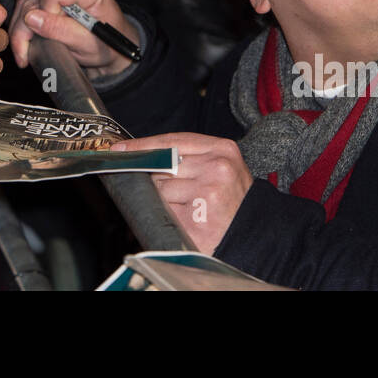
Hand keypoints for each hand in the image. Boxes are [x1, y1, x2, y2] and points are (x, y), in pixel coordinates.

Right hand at [9, 0, 134, 78]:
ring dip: (20, 25)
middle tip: (25, 53)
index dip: (46, 15)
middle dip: (24, 28)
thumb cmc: (103, 42)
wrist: (106, 42)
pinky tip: (29, 30)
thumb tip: (31, 18)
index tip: (51, 35)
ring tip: (26, 47)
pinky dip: (20, 14)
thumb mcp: (85, 43)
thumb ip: (60, 29)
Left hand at [113, 133, 251, 255]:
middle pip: (161, 165)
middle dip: (156, 178)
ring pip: (160, 190)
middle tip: (173, 191)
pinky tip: (185, 222)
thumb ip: (189, 158)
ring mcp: (206, 194)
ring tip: (188, 209)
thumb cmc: (233, 202)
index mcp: (222, 150)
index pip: (172, 141)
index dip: (143, 145)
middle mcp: (216, 168)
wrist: (257, 237)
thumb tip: (143, 156)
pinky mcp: (196, 220)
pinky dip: (168, 218)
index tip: (121, 148)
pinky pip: (164, 213)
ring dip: (164, 201)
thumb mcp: (221, 169)